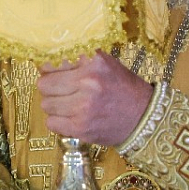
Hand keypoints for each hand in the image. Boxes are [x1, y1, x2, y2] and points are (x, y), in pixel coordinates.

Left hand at [37, 51, 153, 145]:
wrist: (144, 117)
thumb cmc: (124, 89)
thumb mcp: (106, 64)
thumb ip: (78, 61)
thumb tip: (45, 66)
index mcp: (93, 63)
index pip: (52, 63)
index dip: (49, 69)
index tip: (52, 74)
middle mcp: (87, 83)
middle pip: (44, 85)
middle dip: (49, 88)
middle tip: (59, 91)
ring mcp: (83, 107)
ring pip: (46, 104)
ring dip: (54, 105)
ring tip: (67, 105)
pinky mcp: (81, 128)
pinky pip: (52, 123)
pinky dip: (58, 121)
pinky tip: (70, 118)